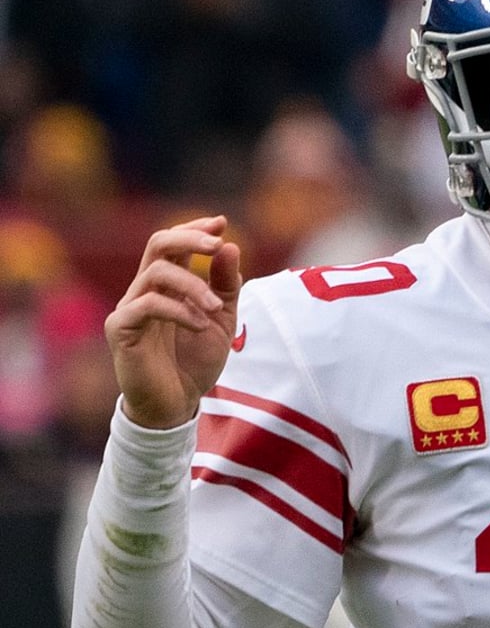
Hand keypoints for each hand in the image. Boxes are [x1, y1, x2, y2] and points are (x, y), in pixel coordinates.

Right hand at [105, 216, 241, 429]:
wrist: (176, 404)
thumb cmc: (195, 360)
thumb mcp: (221, 320)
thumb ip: (226, 286)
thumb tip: (230, 246)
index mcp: (167, 284)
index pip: (175, 243)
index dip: (195, 228)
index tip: (222, 223)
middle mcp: (145, 289)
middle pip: (159, 243)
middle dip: (190, 237)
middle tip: (217, 243)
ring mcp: (130, 307)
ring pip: (157, 272)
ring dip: (194, 285)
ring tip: (216, 308)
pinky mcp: (121, 328)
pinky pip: (148, 304)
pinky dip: (180, 310)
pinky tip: (199, 327)